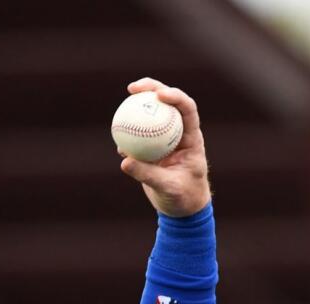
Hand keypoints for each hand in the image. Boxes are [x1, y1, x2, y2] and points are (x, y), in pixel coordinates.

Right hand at [118, 78, 211, 217]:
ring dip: (139, 105)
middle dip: (152, 88)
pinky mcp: (152, 147)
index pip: (187, 110)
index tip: (158, 95)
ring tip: (126, 98)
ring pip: (152, 115)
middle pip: (168, 103)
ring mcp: (165, 139)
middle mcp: (179, 134)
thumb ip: (148, 174)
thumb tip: (124, 160)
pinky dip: (129, 130)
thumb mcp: (169, 188)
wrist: (181, 210)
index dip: (175, 96)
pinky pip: (139, 134)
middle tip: (133, 87)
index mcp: (192, 138)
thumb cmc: (184, 198)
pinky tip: (118, 132)